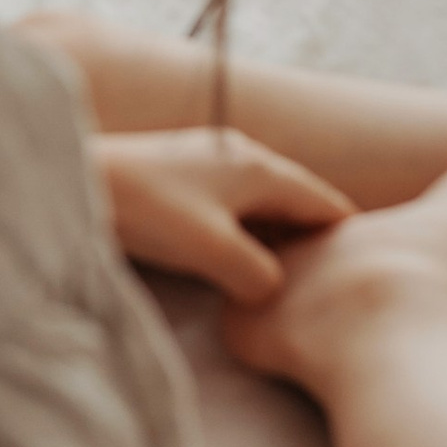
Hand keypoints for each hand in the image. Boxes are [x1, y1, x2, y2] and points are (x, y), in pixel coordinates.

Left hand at [97, 129, 351, 305]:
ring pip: (260, 205)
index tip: (366, 270)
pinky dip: (244, 232)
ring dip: (274, 238)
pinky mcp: (181, 175)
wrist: (81, 176)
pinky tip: (236, 260)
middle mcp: (240, 155)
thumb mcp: (216, 253)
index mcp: (259, 167)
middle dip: (311, 240)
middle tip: (330, 283)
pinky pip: (231, 206)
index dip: (345, 239)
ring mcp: (208, 161)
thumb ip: (260, 277)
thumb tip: (272, 291)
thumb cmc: (148, 210)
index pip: (323, 204)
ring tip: (288, 279)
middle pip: (294, 201)